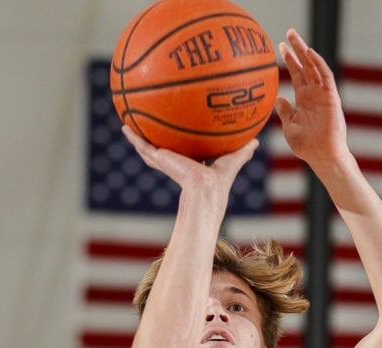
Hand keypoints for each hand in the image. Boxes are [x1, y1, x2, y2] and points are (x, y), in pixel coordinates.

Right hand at [121, 126, 258, 195]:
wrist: (206, 189)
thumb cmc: (221, 181)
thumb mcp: (233, 159)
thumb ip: (242, 151)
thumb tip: (256, 141)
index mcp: (191, 164)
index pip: (182, 153)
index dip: (179, 145)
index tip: (175, 134)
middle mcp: (176, 163)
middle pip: (162, 149)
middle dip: (155, 138)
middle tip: (147, 125)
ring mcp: (165, 162)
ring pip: (148, 147)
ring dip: (138, 136)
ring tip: (127, 123)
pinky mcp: (159, 160)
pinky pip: (143, 146)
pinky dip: (133, 137)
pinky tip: (125, 127)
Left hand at [274, 28, 350, 168]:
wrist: (322, 156)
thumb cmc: (306, 146)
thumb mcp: (290, 127)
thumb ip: (285, 112)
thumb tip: (278, 98)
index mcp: (304, 99)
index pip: (297, 74)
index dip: (289, 60)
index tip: (279, 47)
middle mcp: (314, 93)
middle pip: (305, 66)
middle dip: (297, 49)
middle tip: (288, 33)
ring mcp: (323, 94)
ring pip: (314, 67)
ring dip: (305, 51)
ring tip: (294, 37)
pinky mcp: (331, 97)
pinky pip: (326, 77)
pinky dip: (318, 64)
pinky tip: (310, 53)